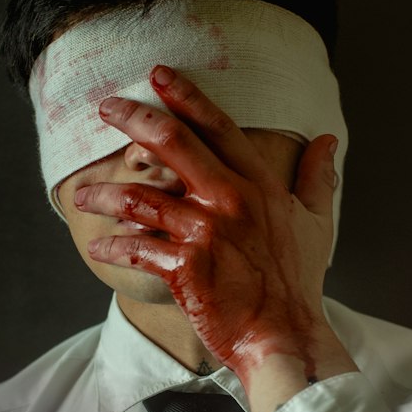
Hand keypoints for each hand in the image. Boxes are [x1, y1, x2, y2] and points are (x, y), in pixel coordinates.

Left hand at [73, 65, 345, 390]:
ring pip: (140, 195)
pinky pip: (135, 247)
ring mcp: (205, 233)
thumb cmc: (297, 284)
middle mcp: (230, 200)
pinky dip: (112, 245)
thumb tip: (327, 142)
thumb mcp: (316, 223)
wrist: (285, 337)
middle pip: (172, 142)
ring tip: (84, 193)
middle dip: (133, 117)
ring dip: (105, 191)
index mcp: (259, 185)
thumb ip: (318, 178)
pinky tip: (99, 245)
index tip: (158, 75)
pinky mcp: (184, 269)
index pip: (218, 127)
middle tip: (107, 107)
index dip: (186, 96)